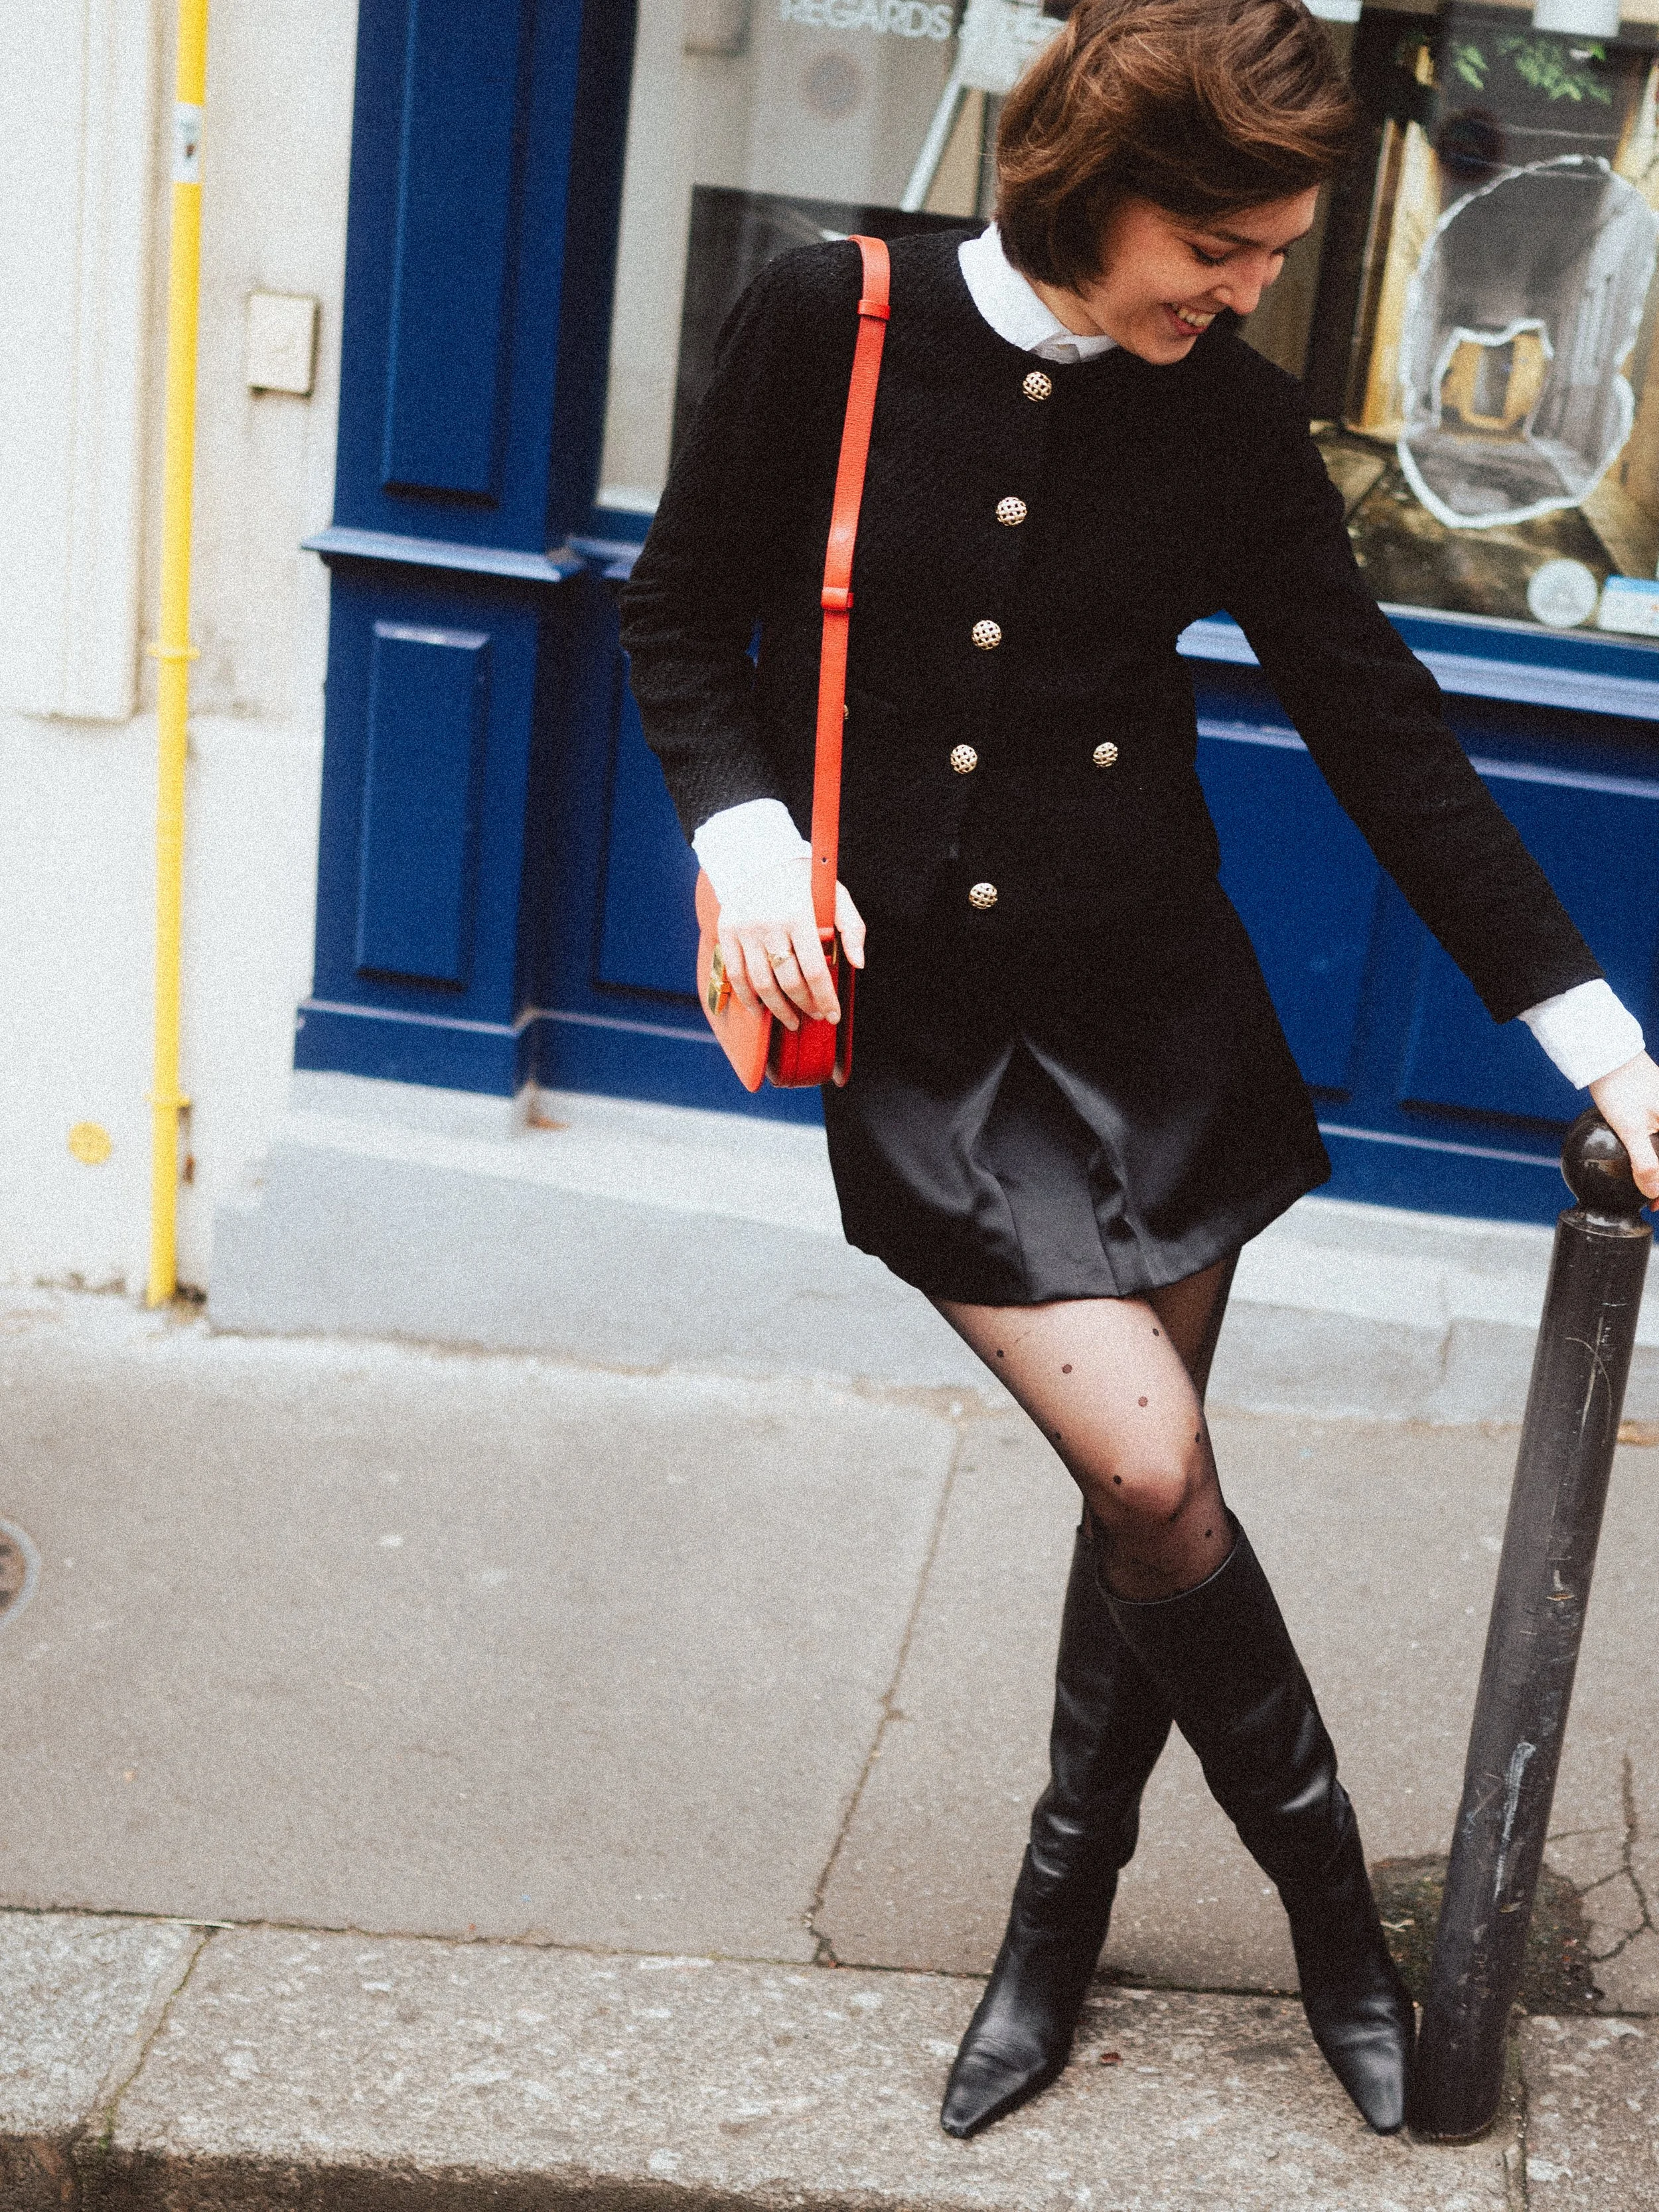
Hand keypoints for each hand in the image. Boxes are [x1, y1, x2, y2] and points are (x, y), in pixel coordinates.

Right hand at [716, 855, 866, 1029]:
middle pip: (789, 981)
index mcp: (800, 915)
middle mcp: (770, 924)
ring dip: (778, 1009)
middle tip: (814, 1016)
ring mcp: (745, 930)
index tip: (831, 1016)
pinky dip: (748, 998)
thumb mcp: (835, 894)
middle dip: (805, 1005)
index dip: (825, 998)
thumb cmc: (804, 880)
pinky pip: (736, 975)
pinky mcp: (726, 932)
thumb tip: (858, 964)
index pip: (815, 970)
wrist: (758, 857)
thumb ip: (852, 928)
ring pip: (761, 984)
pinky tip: (761, 1009)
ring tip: (791, 1020)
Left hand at [1588, 1051, 1658, 1203]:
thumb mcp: (1630, 1128)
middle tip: (1652, 1202)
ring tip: (1649, 1189)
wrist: (1608, 1054)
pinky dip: (1654, 1155)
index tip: (1655, 1206)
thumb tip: (1655, 1193)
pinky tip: (1645, 1164)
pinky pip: (1658, 1138)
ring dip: (1658, 1169)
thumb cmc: (1620, 1087)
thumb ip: (1646, 1162)